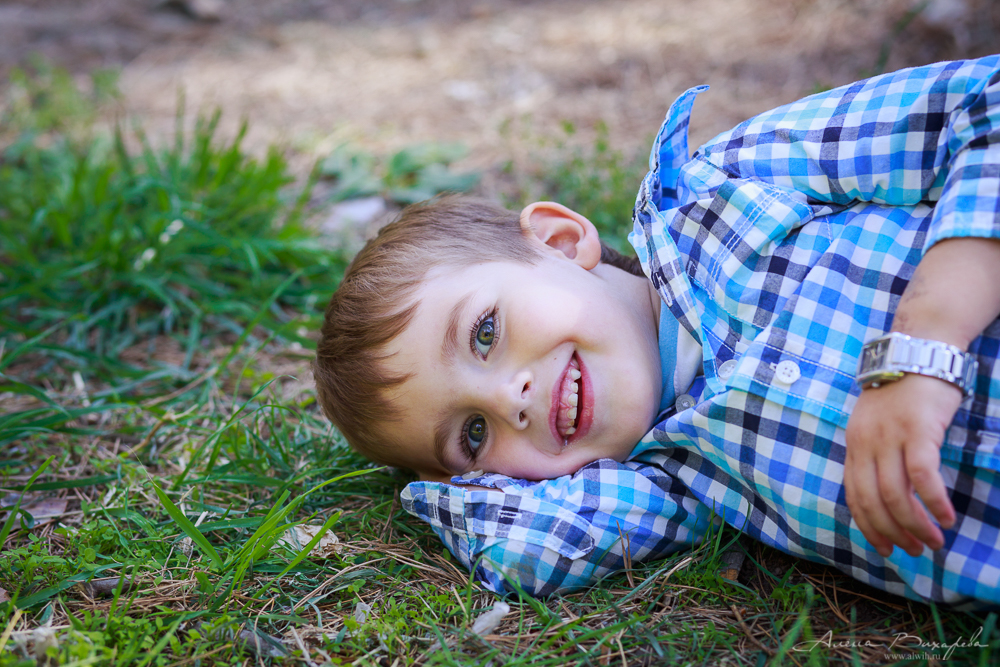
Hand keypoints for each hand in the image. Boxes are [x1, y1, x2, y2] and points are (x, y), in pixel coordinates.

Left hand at [844, 374, 961, 557]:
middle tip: (913, 551)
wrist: (919, 352)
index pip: (854, 495)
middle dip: (892, 533)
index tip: (884, 548)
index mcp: (853, 444)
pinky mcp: (917, 431)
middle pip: (873, 501)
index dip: (868, 527)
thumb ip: (876, 453)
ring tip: (934, 541)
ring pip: (897, 495)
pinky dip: (934, 502)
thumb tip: (886, 493)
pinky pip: (923, 477)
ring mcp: (890, 437)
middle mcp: (866, 443)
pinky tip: (947, 517)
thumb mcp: (876, 423)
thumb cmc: (903, 391)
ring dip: (916, 525)